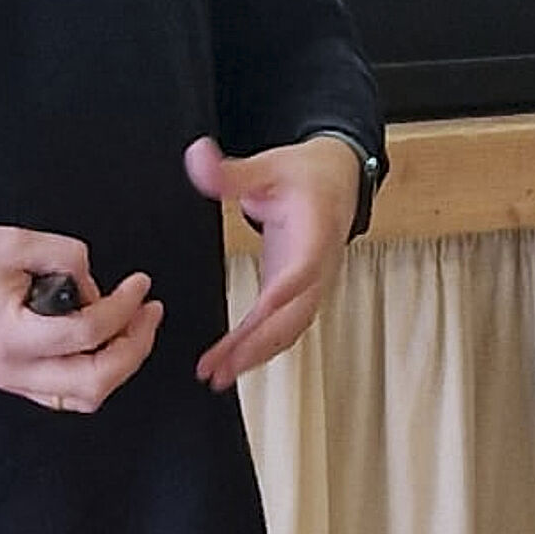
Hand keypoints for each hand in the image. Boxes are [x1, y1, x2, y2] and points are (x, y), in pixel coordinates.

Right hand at [0, 224, 160, 412]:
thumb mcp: (11, 242)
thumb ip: (64, 257)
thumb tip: (97, 285)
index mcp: (12, 336)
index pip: (86, 334)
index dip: (123, 308)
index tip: (141, 283)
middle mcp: (15, 371)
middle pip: (94, 383)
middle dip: (134, 348)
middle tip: (150, 312)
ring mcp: (14, 383)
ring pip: (84, 398)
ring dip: (120, 366)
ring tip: (136, 326)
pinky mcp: (13, 381)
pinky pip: (66, 395)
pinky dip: (95, 374)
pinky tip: (106, 342)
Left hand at [185, 135, 357, 389]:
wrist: (337, 182)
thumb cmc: (306, 175)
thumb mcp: (267, 166)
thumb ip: (229, 173)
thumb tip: (197, 157)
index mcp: (315, 233)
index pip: (302, 268)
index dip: (283, 292)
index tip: (258, 313)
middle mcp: (319, 267)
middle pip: (293, 314)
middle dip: (258, 343)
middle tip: (220, 367)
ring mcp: (313, 286)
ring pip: (289, 329)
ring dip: (256, 354)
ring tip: (218, 376)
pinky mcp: (300, 294)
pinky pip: (284, 329)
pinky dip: (260, 349)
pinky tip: (231, 364)